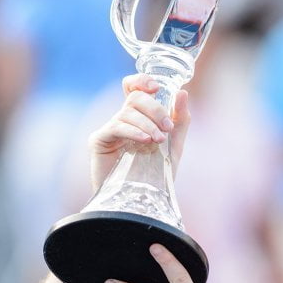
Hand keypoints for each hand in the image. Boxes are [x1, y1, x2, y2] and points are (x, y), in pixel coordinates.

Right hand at [88, 74, 189, 190]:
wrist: (140, 201)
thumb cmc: (155, 175)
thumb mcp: (174, 145)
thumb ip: (180, 120)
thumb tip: (182, 92)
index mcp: (138, 117)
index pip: (133, 87)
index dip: (142, 81)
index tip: (157, 88)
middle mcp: (122, 119)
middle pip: (135, 98)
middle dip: (155, 109)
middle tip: (167, 127)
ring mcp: (109, 129)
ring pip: (127, 112)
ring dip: (148, 124)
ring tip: (159, 140)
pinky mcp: (99, 141)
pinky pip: (116, 126)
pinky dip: (133, 131)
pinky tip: (145, 140)